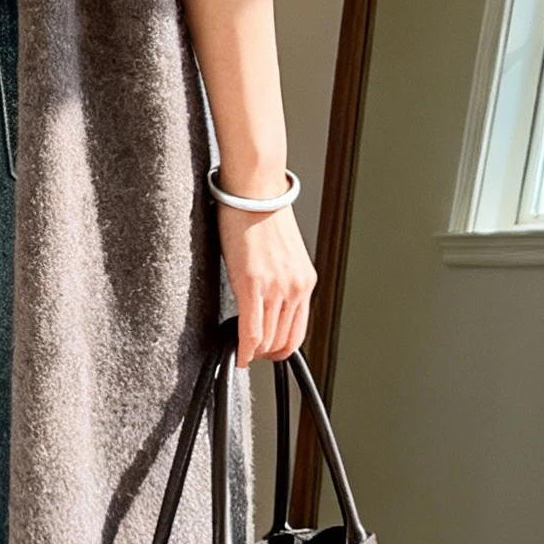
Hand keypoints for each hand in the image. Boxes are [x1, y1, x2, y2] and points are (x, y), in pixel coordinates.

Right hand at [216, 202, 315, 364]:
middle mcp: (295, 287)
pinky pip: (250, 330)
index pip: (298, 331)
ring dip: (254, 351)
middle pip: (283, 340)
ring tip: (242, 350)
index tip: (268, 351)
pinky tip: (239, 354)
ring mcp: (276, 288)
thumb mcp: (281, 255)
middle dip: (266, 353)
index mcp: (305, 280)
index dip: (282, 349)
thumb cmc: (261, 215)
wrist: (254, 190)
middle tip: (251, 353)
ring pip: (268, 340)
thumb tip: (265, 303)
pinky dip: (244, 348)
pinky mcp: (252, 285)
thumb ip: (279, 281)